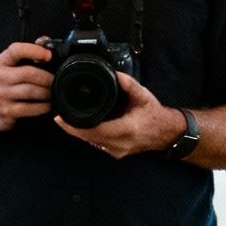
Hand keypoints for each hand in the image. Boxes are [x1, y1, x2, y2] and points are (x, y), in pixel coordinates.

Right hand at [0, 42, 55, 132]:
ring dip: (47, 92)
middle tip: (57, 79)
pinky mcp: (6, 112)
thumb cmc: (5, 84)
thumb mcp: (11, 66)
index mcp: (1, 63)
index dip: (34, 50)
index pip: (15, 50)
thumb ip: (28, 53)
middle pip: (28, 73)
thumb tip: (45, 40)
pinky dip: (43, 106)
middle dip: (47, 77)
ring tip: (54, 92)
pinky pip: (30, 108)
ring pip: (31, 91)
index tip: (48, 55)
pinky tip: (47, 105)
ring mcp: (1, 95)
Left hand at [56, 73, 181, 158]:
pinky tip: (81, 127)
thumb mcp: (143, 95)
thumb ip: (128, 84)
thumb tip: (114, 73)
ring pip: (91, 142)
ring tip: (67, 120)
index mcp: (126, 129)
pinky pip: (97, 144)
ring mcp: (117, 151)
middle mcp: (119, 144)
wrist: (166, 133)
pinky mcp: (116, 153)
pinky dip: (88, 135)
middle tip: (59, 118)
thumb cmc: (154, 114)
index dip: (74, 126)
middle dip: (71, 129)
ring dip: (78, 133)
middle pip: (87, 138)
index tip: (60, 119)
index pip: (94, 130)